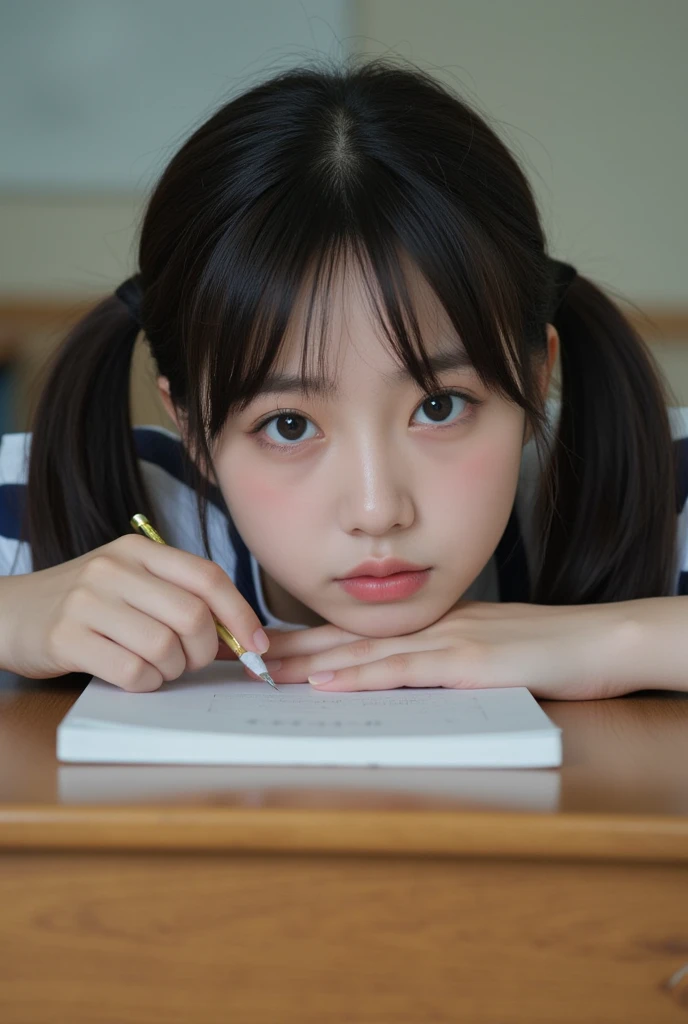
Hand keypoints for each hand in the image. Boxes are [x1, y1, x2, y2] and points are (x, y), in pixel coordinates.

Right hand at [0, 535, 268, 690]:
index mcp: (138, 550)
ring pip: (164, 647)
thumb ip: (180, 600)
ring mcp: (88, 601)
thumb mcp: (131, 585)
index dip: (241, 615)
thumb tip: (242, 638)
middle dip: (205, 651)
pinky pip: (131, 671)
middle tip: (191, 662)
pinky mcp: (67, 637)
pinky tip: (134, 677)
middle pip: (192, 615)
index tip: (257, 645)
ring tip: (157, 668)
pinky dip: (145, 683)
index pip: (208, 577)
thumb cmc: (85, 603)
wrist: (10, 612)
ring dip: (172, 670)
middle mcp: (114, 568)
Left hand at [255, 600, 642, 699]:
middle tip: (249, 656)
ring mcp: (449, 640)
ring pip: (365, 650)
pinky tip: (326, 682)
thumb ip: (450, 655)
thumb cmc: (551, 649)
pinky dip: (359, 676)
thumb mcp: (492, 646)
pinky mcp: (467, 663)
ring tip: (267, 671)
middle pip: (351, 635)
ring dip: (311, 661)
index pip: (365, 629)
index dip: (317, 636)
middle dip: (296, 646)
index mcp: (437, 622)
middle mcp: (434, 624)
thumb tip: (413, 671)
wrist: (600, 640)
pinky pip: (402, 670)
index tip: (276, 644)